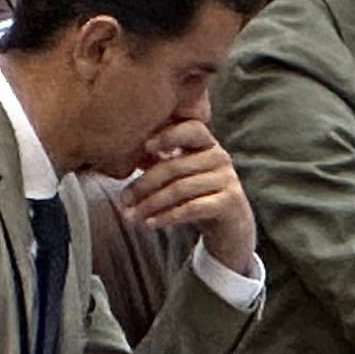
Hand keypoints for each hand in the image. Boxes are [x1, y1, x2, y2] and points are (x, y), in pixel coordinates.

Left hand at [119, 119, 255, 277]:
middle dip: (144, 184)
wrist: (231, 224)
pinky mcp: (229, 201)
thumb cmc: (198, 196)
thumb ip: (162, 164)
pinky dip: (167, 216)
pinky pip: (192, 207)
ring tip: (131, 217)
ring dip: (150, 204)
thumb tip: (123, 158)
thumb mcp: (182, 177)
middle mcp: (219, 157)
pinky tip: (151, 223)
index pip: (191, 129)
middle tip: (123, 200)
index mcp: (207, 145)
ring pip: (180, 188)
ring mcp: (226, 179)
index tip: (145, 146)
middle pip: (175, 165)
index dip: (168, 135)